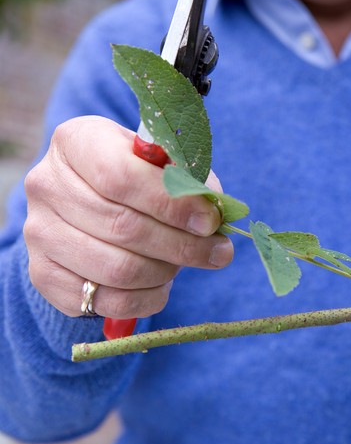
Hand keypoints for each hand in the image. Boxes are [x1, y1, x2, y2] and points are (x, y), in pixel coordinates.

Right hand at [23, 116, 232, 317]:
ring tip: (186, 263)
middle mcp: (47, 184)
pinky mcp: (43, 274)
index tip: (210, 221)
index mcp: (76, 142)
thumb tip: (213, 212)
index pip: (121, 176)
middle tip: (219, 252)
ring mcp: (39, 232)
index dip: (171, 204)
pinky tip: (162, 285)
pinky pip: (105, 301)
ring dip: (165, 272)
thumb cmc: (142, 178)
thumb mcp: (165, 164)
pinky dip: (145, 299)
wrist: (96, 204)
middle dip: (182, 245)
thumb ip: (190, 181)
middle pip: (122, 227)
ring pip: (116, 269)